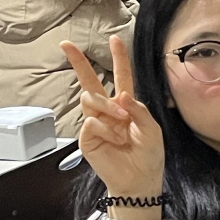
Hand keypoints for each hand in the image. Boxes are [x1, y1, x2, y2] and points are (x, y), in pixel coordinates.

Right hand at [62, 35, 163, 208]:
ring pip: (90, 99)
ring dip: (108, 108)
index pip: (121, 77)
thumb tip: (122, 95)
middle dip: (78, 62)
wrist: (139, 181)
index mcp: (126, 105)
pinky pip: (91, 122)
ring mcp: (96, 123)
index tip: (114, 39)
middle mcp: (108, 111)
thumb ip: (139, 110)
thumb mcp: (152, 130)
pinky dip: (105, 129)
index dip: (118, 58)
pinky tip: (113, 139)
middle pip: (90, 81)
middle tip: (67, 45)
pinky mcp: (87, 137)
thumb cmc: (148, 155)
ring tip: (122, 123)